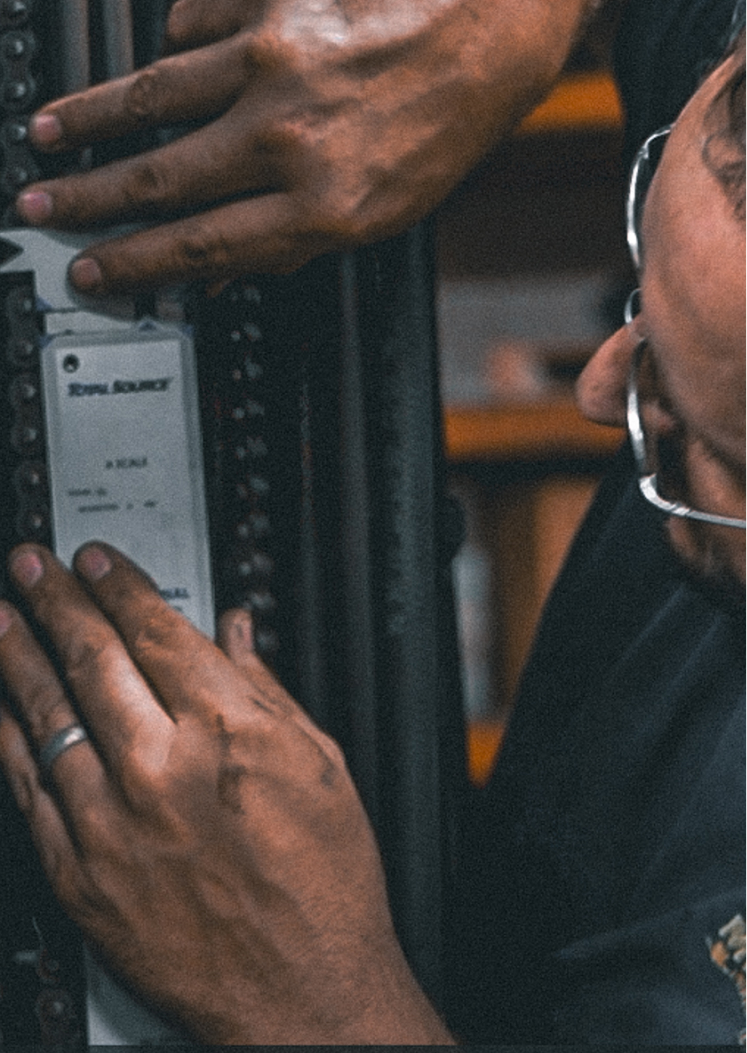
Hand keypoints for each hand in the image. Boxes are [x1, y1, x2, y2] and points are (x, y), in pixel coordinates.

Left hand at [0, 543, 450, 1043]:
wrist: (302, 998)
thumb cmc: (324, 887)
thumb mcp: (321, 767)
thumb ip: (268, 690)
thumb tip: (236, 634)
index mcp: (230, 732)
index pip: (156, 632)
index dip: (118, 585)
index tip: (94, 560)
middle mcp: (164, 770)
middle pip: (92, 659)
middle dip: (55, 600)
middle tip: (30, 566)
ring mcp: (114, 824)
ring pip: (48, 717)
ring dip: (16, 656)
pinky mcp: (82, 876)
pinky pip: (28, 793)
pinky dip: (7, 742)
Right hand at [15, 0, 742, 295]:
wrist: (486, 9)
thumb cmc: (443, 114)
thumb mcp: (385, 208)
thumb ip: (292, 241)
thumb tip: (213, 267)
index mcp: (324, 201)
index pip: (199, 243)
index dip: (134, 262)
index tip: (94, 268)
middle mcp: (292, 132)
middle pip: (161, 174)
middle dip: (89, 197)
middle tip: (44, 206)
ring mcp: (274, 56)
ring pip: (153, 92)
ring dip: (91, 118)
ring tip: (52, 132)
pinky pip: (190, 23)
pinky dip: (179, 44)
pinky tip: (178, 57)